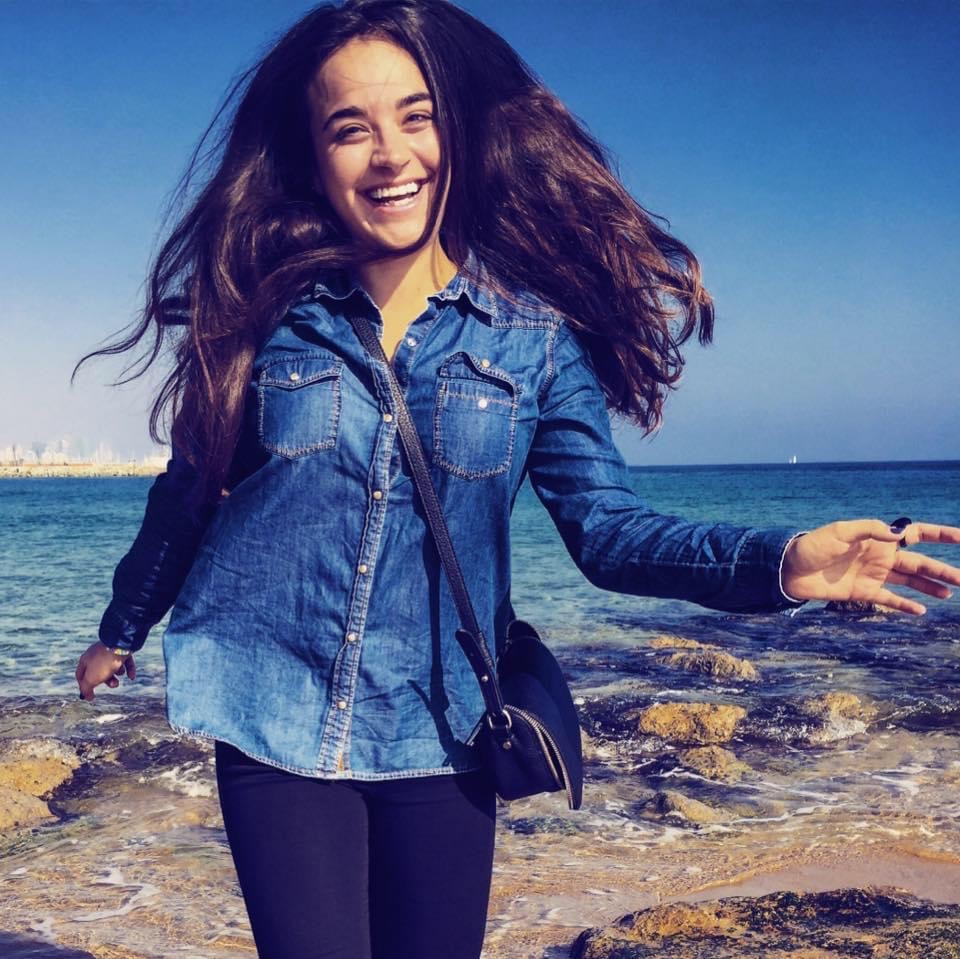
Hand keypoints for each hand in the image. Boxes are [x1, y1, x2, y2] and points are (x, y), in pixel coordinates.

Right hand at [76, 641, 136, 700]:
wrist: (120, 644)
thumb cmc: (104, 662)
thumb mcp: (91, 679)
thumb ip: (86, 688)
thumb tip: (86, 696)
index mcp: (85, 660)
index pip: (81, 675)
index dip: (84, 686)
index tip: (90, 695)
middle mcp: (96, 654)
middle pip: (99, 672)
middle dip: (107, 681)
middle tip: (114, 685)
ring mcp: (110, 650)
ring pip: (113, 666)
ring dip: (118, 673)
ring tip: (121, 672)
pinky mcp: (123, 649)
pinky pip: (125, 662)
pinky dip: (129, 669)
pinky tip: (131, 676)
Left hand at [782, 519, 959, 614]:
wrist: (789, 570)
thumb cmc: (812, 546)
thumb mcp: (838, 532)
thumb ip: (868, 529)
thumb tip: (897, 532)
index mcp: (878, 538)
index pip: (916, 534)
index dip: (941, 534)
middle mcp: (880, 556)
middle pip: (919, 562)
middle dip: (943, 569)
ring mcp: (873, 575)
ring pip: (910, 581)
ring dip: (930, 586)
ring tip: (950, 592)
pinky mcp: (862, 592)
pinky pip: (889, 599)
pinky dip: (905, 605)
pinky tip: (921, 611)